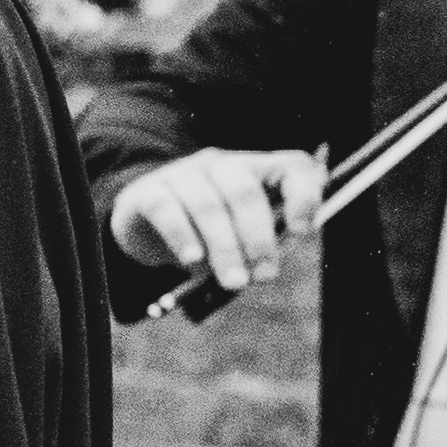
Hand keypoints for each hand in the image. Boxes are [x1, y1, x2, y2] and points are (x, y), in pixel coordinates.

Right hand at [109, 147, 326, 292]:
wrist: (143, 223)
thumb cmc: (204, 232)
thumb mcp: (240, 235)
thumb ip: (260, 243)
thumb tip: (265, 268)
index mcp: (253, 170)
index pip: (291, 166)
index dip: (303, 197)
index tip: (301, 232)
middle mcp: (219, 165)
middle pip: (244, 192)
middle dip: (258, 238)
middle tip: (264, 277)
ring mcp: (181, 174)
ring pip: (207, 205)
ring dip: (224, 248)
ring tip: (232, 282)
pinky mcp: (148, 192)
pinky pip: (166, 210)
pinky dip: (183, 236)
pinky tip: (192, 260)